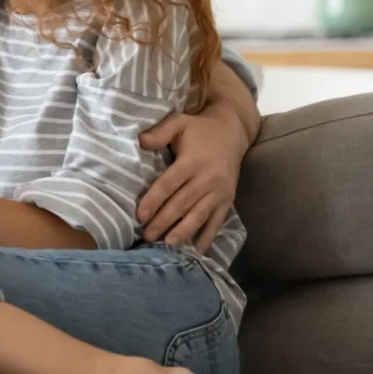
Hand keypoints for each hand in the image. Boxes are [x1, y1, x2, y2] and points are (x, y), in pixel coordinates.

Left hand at [136, 106, 251, 252]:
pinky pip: (216, 221)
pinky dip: (207, 237)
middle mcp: (207, 179)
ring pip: (199, 216)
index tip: (140, 216)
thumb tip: (139, 141)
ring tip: (168, 246)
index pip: (169, 184)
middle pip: (182, 204)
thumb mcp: (179, 123)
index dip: (153, 200)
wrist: (233, 132)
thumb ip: (159, 132)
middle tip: (147, 236)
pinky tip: (196, 251)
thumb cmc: (200, 129)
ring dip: (183, 232)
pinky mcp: (228, 200)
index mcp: (192, 161)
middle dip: (163, 222)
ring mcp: (219, 192)